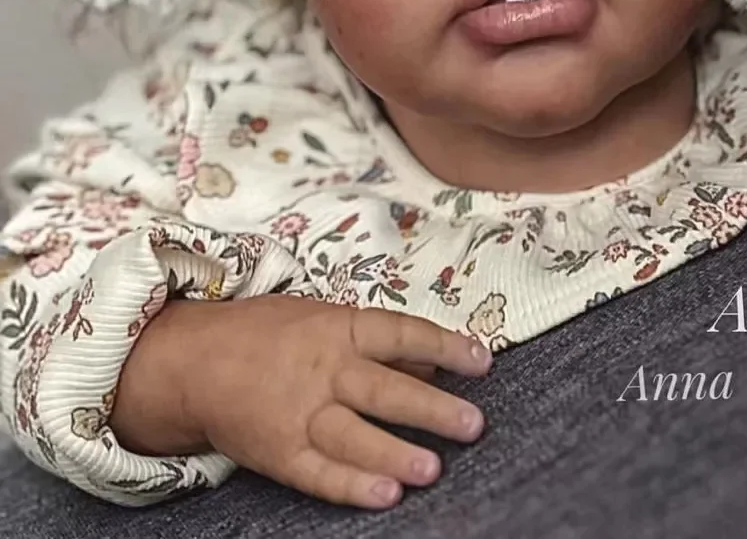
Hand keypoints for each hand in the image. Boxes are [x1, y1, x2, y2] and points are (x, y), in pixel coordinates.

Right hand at [112, 296, 491, 508]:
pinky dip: (352, 485)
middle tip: (474, 425)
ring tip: (434, 468)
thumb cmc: (272, 335)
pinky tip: (386, 494)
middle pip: (385, 389)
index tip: (483, 361)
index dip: (445, 346)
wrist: (195, 360)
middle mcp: (323, 369)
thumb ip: (379, 342)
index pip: (401, 333)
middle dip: (433, 408)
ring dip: (396, 452)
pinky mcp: (279, 453)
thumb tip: (433, 358)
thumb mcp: (325, 320)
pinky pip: (319, 473)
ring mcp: (299, 413)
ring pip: (355, 436)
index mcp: (339, 328)